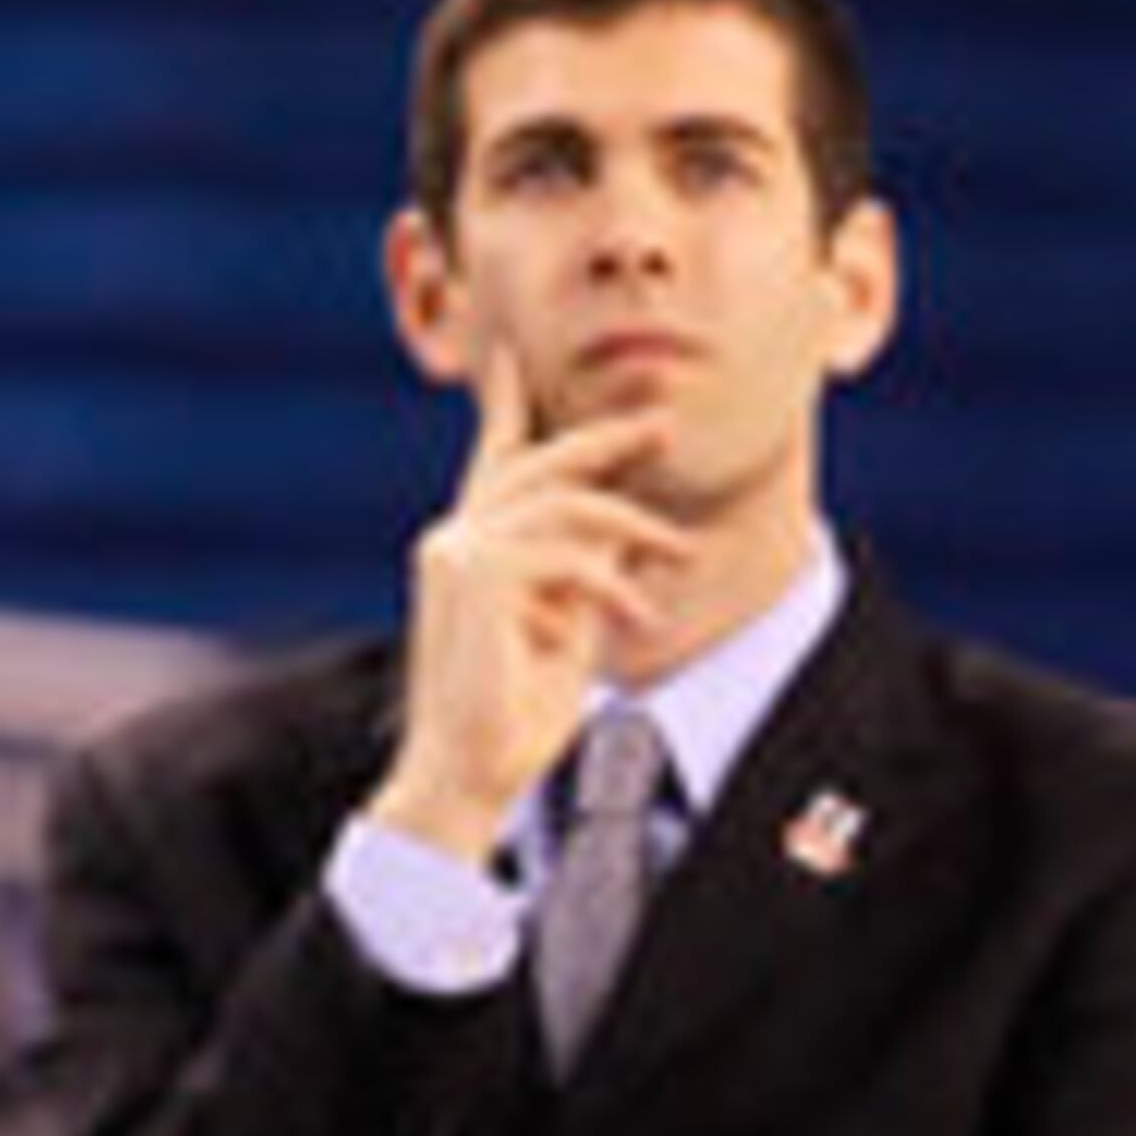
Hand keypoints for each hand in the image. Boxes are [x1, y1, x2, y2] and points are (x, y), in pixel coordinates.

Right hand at [372, 342, 686, 864]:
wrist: (466, 779)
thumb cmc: (512, 721)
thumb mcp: (567, 629)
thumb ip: (587, 571)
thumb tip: (627, 522)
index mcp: (467, 549)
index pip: (490, 461)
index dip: (506, 406)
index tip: (515, 356)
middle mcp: (452, 539)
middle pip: (538, 461)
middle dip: (606, 436)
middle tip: (665, 423)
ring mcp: (455, 553)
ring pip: (563, 502)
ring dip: (634, 524)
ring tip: (682, 554)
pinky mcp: (474, 578)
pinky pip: (563, 552)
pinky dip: (611, 581)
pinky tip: (639, 617)